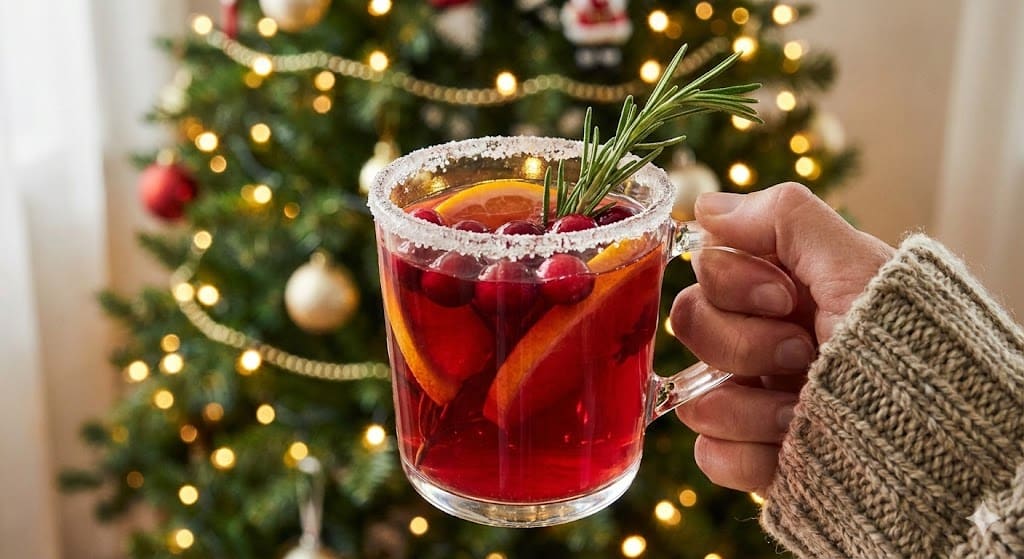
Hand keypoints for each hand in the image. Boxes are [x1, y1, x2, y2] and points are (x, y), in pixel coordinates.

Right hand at [671, 182, 893, 492]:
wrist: (935, 431)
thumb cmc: (907, 341)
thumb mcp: (854, 264)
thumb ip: (783, 218)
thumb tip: (707, 206)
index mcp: (780, 292)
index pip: (706, 269)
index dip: (734, 282)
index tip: (786, 297)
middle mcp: (759, 343)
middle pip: (689, 325)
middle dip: (745, 343)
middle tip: (801, 351)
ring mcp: (754, 403)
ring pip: (695, 397)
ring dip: (752, 406)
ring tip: (803, 411)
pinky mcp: (755, 457)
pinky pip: (709, 455)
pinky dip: (748, 455)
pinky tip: (790, 446)